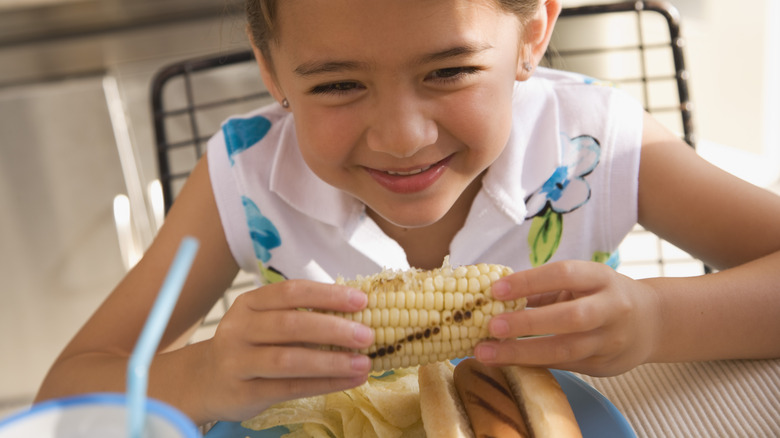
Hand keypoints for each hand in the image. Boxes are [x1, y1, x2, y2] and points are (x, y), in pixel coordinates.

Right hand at [195, 280, 373, 421]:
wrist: (204, 380)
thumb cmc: (249, 346)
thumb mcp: (265, 322)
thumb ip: (300, 315)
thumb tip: (356, 314)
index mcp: (250, 303)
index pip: (291, 291)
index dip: (328, 294)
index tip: (361, 300)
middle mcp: (240, 328)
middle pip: (291, 324)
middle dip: (334, 328)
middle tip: (367, 335)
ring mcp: (238, 361)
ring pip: (288, 359)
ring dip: (331, 362)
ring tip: (363, 363)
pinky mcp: (243, 392)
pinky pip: (288, 388)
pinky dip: (323, 384)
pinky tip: (348, 381)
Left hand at [474, 260, 660, 375]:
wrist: (652, 322)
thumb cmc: (603, 296)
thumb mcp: (581, 282)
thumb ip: (544, 289)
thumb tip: (494, 295)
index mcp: (601, 278)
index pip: (564, 274)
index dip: (529, 281)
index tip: (496, 290)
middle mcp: (611, 308)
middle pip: (570, 317)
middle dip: (527, 323)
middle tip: (491, 326)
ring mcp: (610, 340)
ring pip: (566, 350)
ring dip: (522, 353)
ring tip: (486, 353)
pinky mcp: (604, 366)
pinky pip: (563, 366)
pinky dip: (532, 364)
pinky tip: (505, 362)